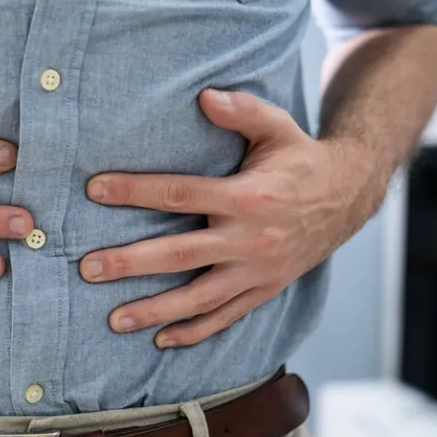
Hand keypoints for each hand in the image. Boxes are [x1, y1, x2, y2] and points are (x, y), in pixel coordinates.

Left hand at [80, 89, 382, 348]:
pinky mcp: (265, 289)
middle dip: (131, 263)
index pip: (180, 194)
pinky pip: (226, 317)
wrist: (349, 197)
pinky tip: (162, 340)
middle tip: (88, 268)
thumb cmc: (299, 158)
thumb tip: (204, 96)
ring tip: (114, 319)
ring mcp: (258, 271)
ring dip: (155, 311)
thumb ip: (242, 110)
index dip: (134, 191)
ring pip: (199, 298)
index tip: (94, 189)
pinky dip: (195, 332)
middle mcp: (251, 239)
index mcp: (248, 197)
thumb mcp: (277, 127)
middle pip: (180, 255)